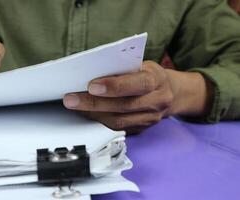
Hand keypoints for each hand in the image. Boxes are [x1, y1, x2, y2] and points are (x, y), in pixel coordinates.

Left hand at [63, 61, 211, 132]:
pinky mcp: (142, 129)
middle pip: (123, 106)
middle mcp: (157, 101)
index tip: (91, 86)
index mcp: (157, 80)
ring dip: (93, 114)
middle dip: (94, 103)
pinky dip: (99, 122)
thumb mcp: (140, 65)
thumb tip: (89, 72)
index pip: (137, 84)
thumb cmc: (148, 74)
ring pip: (119, 121)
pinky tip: (85, 114)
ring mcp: (150, 119)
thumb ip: (122, 69)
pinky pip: (118, 129)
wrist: (170, 93)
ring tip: (74, 106)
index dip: (114, 86)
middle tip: (71, 99)